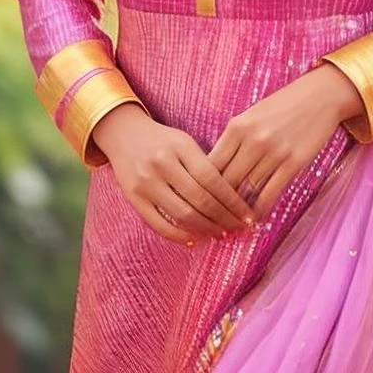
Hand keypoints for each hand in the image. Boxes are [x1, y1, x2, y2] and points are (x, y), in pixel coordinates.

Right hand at [92, 103, 256, 244]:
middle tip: (238, 228)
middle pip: (200, 200)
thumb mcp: (185, 142)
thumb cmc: (164, 140)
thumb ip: (205, 165)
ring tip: (220, 234)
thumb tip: (234, 198)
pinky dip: (180, 236)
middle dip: (223, 219)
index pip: (213, 179)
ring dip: (206, 229)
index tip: (247, 214)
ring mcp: (146, 183)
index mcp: (180, 147)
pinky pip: (160, 225)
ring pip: (182, 215)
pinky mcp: (134, 198)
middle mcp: (162, 164)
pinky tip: (195, 238)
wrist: (125, 134)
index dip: (233, 201)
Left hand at [207, 62, 364, 220]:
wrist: (320, 96)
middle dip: (217, 202)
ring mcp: (273, 153)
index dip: (203, 186)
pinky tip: (254, 219)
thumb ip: (233, 139)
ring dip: (237, 210)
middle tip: (212, 218)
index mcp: (237, 126)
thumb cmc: (282, 105)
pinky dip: (259, 210)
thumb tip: (215, 169)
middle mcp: (252, 140)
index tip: (200, 200)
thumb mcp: (251, 115)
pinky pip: (269, 195)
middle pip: (226, 181)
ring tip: (230, 224)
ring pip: (247, 191)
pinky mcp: (293, 163)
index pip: (211, 164)